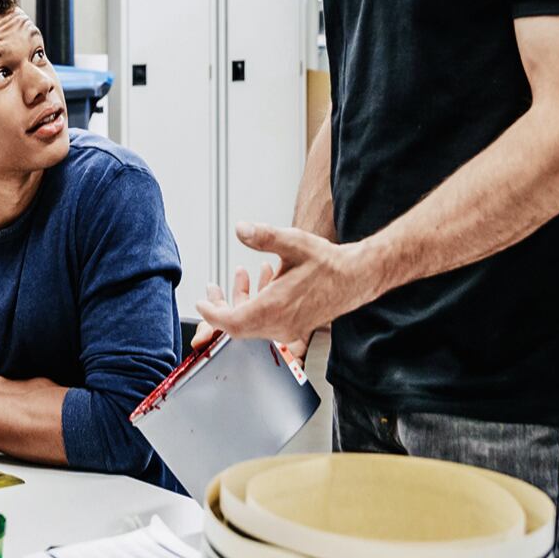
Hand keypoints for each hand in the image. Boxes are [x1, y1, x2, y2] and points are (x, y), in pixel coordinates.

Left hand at [194, 224, 388, 346]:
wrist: (357, 278)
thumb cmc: (329, 264)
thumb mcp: (294, 244)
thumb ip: (264, 236)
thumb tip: (241, 229)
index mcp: (275, 309)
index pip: (232, 322)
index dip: (212, 314)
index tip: (201, 302)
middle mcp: (280, 325)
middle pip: (237, 326)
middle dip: (222, 306)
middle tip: (212, 289)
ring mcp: (288, 328)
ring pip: (251, 323)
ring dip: (241, 300)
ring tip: (240, 273)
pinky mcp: (294, 326)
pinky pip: (265, 321)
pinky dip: (257, 302)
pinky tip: (262, 278)